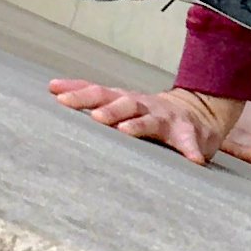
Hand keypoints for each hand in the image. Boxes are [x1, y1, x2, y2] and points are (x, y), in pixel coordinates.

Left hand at [48, 78, 241, 165]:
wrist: (197, 114)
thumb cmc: (149, 113)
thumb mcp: (122, 104)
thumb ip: (94, 100)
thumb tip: (53, 91)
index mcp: (125, 100)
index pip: (98, 92)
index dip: (78, 92)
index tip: (55, 92)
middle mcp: (144, 105)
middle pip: (124, 102)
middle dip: (108, 109)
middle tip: (93, 117)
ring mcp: (167, 118)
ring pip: (152, 120)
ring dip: (139, 125)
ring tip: (126, 131)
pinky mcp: (188, 134)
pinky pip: (189, 142)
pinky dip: (191, 149)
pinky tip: (193, 159)